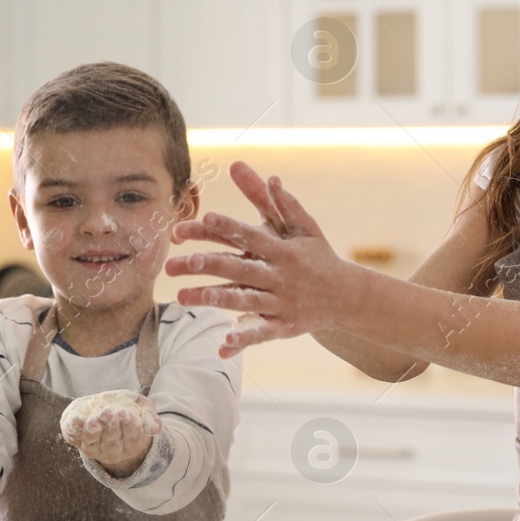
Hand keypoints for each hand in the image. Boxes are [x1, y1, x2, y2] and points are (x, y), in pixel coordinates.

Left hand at [59, 390, 161, 477]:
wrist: (100, 409)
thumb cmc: (125, 408)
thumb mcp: (141, 407)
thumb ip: (149, 415)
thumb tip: (157, 429)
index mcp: (133, 444)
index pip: (133, 437)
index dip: (129, 425)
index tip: (126, 413)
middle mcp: (114, 451)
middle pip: (112, 441)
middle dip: (110, 426)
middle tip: (109, 412)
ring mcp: (94, 449)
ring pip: (93, 442)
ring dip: (93, 430)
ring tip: (94, 419)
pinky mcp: (77, 441)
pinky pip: (74, 438)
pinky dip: (74, 429)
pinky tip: (76, 420)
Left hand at [164, 161, 353, 357]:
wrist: (347, 296)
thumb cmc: (318, 256)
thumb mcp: (305, 228)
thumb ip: (284, 203)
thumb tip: (271, 176)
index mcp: (283, 250)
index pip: (250, 236)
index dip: (228, 227)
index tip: (204, 217)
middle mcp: (280, 276)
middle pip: (238, 269)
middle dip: (206, 266)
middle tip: (172, 264)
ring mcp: (281, 302)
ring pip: (243, 300)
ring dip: (213, 299)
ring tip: (181, 297)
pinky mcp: (283, 326)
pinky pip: (260, 333)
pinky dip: (243, 338)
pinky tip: (222, 345)